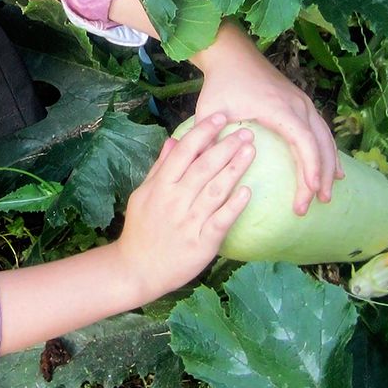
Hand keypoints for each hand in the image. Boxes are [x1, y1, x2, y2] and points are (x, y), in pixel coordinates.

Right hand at [115, 114, 255, 298]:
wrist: (137, 269)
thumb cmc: (141, 230)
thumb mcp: (143, 195)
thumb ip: (160, 167)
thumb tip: (174, 140)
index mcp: (159, 187)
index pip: (184, 152)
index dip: (203, 132)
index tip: (220, 117)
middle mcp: (174, 201)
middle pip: (203, 168)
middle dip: (225, 146)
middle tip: (246, 132)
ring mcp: (189, 222)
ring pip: (215, 190)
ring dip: (234, 169)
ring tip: (250, 151)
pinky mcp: (202, 243)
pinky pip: (221, 221)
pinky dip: (234, 206)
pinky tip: (247, 191)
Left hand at [191, 22, 340, 215]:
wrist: (231, 54)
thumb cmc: (220, 84)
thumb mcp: (210, 111)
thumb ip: (208, 138)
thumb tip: (203, 169)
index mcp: (279, 107)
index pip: (303, 140)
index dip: (310, 166)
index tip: (311, 190)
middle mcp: (297, 104)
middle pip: (320, 143)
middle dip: (321, 175)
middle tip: (316, 202)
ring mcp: (302, 102)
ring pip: (325, 137)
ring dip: (329, 166)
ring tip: (326, 194)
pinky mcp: (301, 103)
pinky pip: (321, 130)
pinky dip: (328, 151)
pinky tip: (333, 171)